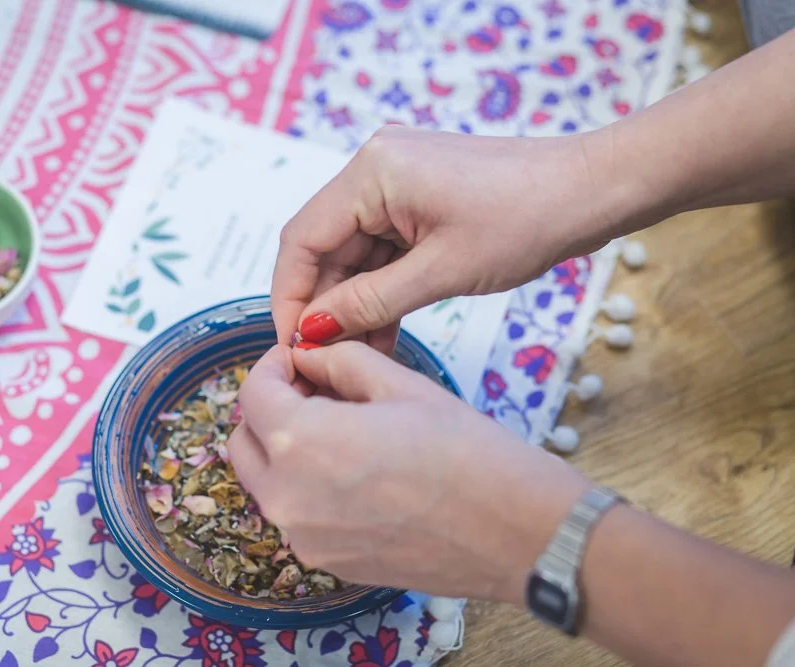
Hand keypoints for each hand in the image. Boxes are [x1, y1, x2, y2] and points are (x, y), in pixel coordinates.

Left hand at [227, 342, 590, 600]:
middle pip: (245, 443)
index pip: (254, 394)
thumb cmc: (469, 454)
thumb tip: (309, 356)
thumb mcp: (400, 384)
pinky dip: (307, 486)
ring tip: (338, 427)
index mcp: (301, 443)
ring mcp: (306, 539)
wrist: (519, 532)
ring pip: (267, 482)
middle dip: (269, 409)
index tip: (296, 357)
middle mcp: (288, 499)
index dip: (272, 366)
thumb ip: (340, 362)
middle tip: (311, 389)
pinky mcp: (330, 563)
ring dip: (285, 449)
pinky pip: (297, 515)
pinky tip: (356, 469)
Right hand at [272, 125, 619, 351]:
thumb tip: (314, 331)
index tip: (290, 346)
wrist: (592, 191)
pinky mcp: (418, 199)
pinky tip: (381, 332)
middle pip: (325, 247)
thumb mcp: (441, 272)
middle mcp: (375, 168)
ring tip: (357, 357)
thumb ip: (370, 302)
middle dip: (324, 306)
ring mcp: (397, 182)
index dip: (290, 297)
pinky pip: (383, 249)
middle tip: (323, 361)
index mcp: (372, 172)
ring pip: (354, 253)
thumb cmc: (527, 220)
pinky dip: (381, 289)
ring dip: (354, 304)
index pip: (302, 240)